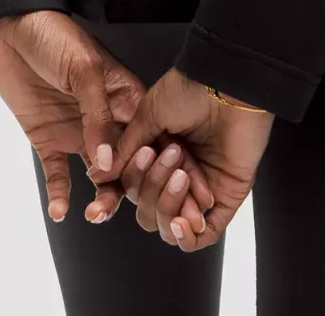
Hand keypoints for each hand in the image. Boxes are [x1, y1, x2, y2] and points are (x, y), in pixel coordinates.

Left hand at [0, 11, 210, 233]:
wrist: (10, 26)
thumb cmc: (55, 36)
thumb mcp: (84, 69)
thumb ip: (97, 117)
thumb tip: (109, 163)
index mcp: (125, 96)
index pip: (151, 136)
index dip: (167, 165)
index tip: (184, 193)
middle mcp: (106, 118)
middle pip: (128, 163)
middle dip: (135, 189)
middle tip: (140, 215)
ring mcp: (78, 130)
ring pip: (98, 174)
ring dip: (100, 197)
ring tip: (94, 215)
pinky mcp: (48, 138)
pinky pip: (58, 173)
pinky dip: (59, 194)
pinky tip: (60, 210)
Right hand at [108, 67, 274, 250]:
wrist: (227, 86)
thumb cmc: (191, 90)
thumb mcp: (149, 114)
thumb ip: (125, 148)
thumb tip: (97, 175)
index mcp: (157, 155)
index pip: (131, 190)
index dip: (122, 191)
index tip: (121, 181)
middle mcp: (175, 174)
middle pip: (147, 211)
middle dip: (151, 189)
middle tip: (168, 155)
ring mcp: (199, 189)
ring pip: (170, 226)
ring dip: (168, 206)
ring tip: (182, 175)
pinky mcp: (224, 198)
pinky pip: (202, 237)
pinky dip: (187, 237)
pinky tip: (182, 220)